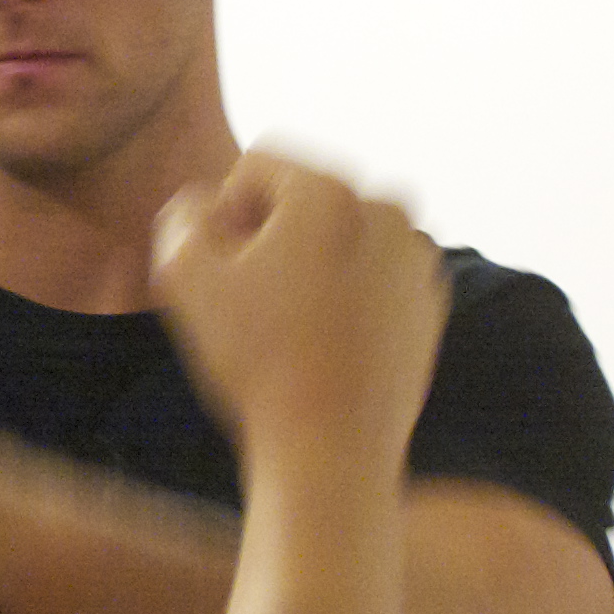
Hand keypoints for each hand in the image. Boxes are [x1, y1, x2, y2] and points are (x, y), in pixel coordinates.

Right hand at [149, 149, 445, 467]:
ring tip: (290, 326)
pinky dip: (346, 295)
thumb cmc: (258, 362)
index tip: (222, 270)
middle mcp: (388, 209)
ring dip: (310, 264)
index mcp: (331, 191)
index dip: (223, 213)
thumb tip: (205, 207)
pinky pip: (373, 275)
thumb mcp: (184, 278)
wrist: (332, 449)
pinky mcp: (429, 301)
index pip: (257, 165)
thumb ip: (183, 218)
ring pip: (341, 236)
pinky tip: (323, 344)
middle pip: (305, 198)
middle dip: (271, 235)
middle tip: (253, 301)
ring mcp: (417, 257)